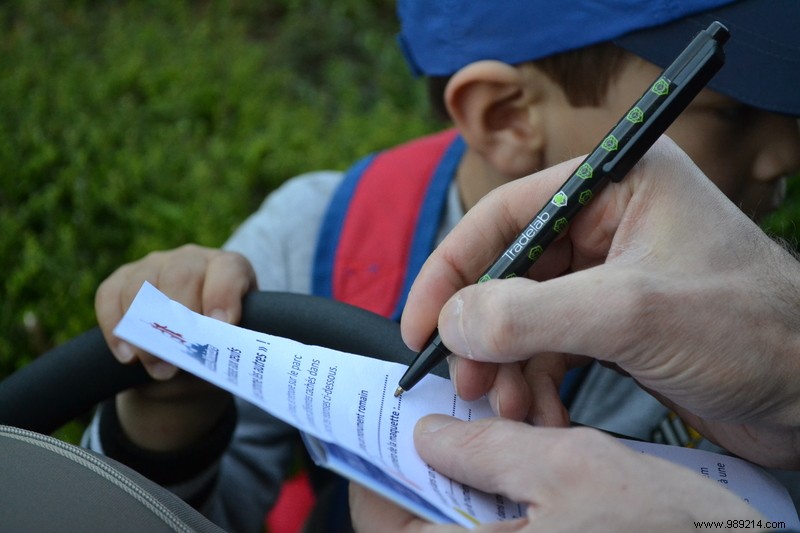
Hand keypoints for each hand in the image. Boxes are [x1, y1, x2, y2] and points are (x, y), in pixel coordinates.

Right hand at [95, 244, 255, 449]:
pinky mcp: (122, 279)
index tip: (220, 325)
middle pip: (180, 277)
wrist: (185, 360)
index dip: (223, 295)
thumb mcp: (228, 349)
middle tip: (180, 359)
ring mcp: (155, 265)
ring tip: (158, 368)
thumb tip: (213, 358)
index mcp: (228, 269)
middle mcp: (192, 259)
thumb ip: (224, 349)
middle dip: (178, 321)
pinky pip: (110, 295)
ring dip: (147, 330)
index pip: (228, 269)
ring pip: (142, 284)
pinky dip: (117, 329)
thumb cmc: (214, 349)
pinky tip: (128, 357)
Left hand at [350, 415, 761, 531]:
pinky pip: (502, 516)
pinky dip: (508, 476)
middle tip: (451, 405)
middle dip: (434, 454)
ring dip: (478, 459)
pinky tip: (535, 443)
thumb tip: (428, 434)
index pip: (382, 517)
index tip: (387, 418)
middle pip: (423, 511)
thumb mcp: (566, 468)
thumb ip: (486, 450)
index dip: (379, 464)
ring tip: (506, 416)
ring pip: (465, 508)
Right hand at [401, 138, 799, 466]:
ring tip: (507, 410)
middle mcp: (606, 220)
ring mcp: (606, 274)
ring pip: (523, 316)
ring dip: (507, 367)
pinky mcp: (610, 321)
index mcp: (615, 183)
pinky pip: (548, 346)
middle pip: (508, 272)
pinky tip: (538, 414)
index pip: (505, 216)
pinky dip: (534, 382)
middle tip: (466, 384)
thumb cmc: (751, 330)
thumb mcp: (632, 314)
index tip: (419, 324)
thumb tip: (452, 320)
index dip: (451, 270)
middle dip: (483, 333)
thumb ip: (532, 314)